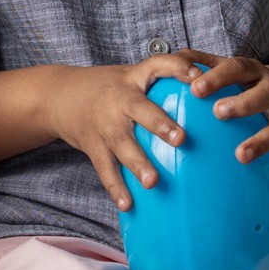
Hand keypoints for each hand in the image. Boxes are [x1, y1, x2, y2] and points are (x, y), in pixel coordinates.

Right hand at [43, 55, 204, 210]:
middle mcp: (118, 100)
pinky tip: (127, 204)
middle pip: (140, 110)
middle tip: (181, 139)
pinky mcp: (92, 145)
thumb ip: (162, 82)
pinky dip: (116, 188)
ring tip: (153, 182)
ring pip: (122, 144)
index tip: (197, 77)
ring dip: (138, 163)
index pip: (158, 65)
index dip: (177, 68)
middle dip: (159, 124)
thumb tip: (211, 89)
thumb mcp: (130, 76)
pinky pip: (105, 169)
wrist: (57, 96)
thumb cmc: (107, 88)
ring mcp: (104, 124)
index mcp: (133, 78)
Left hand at [180, 51, 268, 188]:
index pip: (236, 68)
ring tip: (241, 156)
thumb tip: (169, 64)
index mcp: (253, 71)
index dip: (217, 78)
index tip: (195, 89)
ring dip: (263, 141)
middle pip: (264, 94)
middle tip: (218, 113)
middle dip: (243, 104)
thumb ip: (199, 63)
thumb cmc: (243, 83)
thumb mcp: (226, 68)